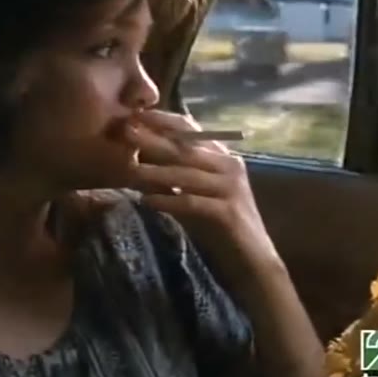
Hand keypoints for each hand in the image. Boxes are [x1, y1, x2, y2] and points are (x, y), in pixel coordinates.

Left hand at [124, 109, 284, 285]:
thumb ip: (173, 177)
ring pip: (188, 174)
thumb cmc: (218, 227)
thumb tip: (135, 161)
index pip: (191, 130)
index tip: (134, 116)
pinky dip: (169, 201)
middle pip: (187, 148)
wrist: (251, 261)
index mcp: (222, 157)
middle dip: (154, 138)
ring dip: (156, 172)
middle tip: (126, 132)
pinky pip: (193, 202)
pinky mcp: (229, 212)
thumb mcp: (193, 194)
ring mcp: (232, 188)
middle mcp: (230, 166)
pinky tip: (148, 202)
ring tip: (130, 171)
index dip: (163, 121)